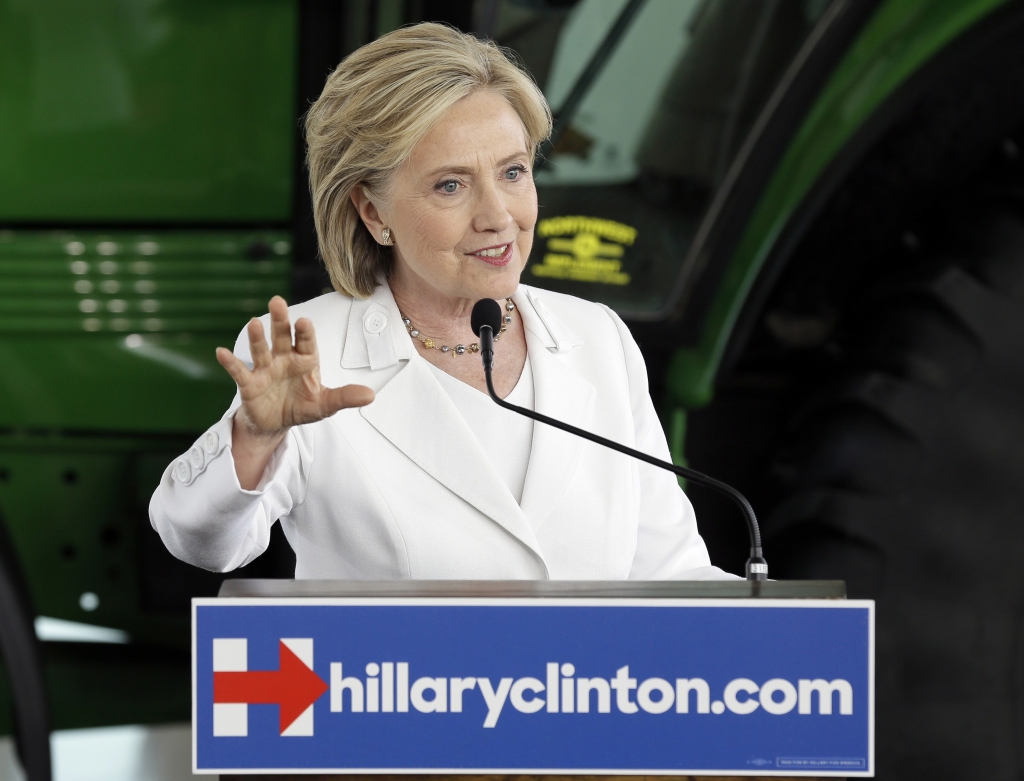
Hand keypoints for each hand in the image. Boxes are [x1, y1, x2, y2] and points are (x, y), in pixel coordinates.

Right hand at [215, 296, 373, 487]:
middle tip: (277, 301)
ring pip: (261, 350)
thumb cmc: (302, 407)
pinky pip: (239, 372)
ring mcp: (265, 369)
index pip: (306, 342)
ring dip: (257, 338)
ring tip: (254, 324)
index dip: (305, 332)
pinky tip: (221, 352)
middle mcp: (284, 359)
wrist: (276, 423)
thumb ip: (345, 397)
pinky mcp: (249, 384)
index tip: (304, 321)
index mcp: (305, 360)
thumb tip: (371, 395)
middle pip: (282, 337)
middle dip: (280, 320)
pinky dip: (230, 363)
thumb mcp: (325, 405)